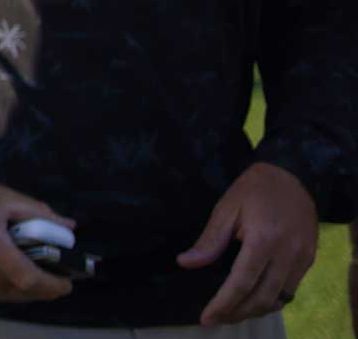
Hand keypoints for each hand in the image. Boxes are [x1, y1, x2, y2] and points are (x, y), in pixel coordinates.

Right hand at [0, 170, 74, 301]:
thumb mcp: (4, 196)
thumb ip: (38, 213)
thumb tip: (69, 227)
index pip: (27, 279)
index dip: (51, 285)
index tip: (67, 282)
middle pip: (14, 292)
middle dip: (39, 290)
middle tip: (53, 281)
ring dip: (19, 292)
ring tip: (32, 279)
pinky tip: (4, 275)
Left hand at [178, 162, 316, 324]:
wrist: (293, 175)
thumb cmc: (253, 189)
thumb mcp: (226, 208)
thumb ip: (209, 240)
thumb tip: (185, 263)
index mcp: (263, 240)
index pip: (242, 283)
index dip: (224, 304)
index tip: (206, 317)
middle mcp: (287, 254)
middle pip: (262, 297)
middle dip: (238, 313)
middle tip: (216, 319)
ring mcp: (302, 258)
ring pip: (279, 299)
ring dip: (255, 311)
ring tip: (232, 313)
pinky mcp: (309, 259)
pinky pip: (291, 290)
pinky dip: (272, 301)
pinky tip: (254, 300)